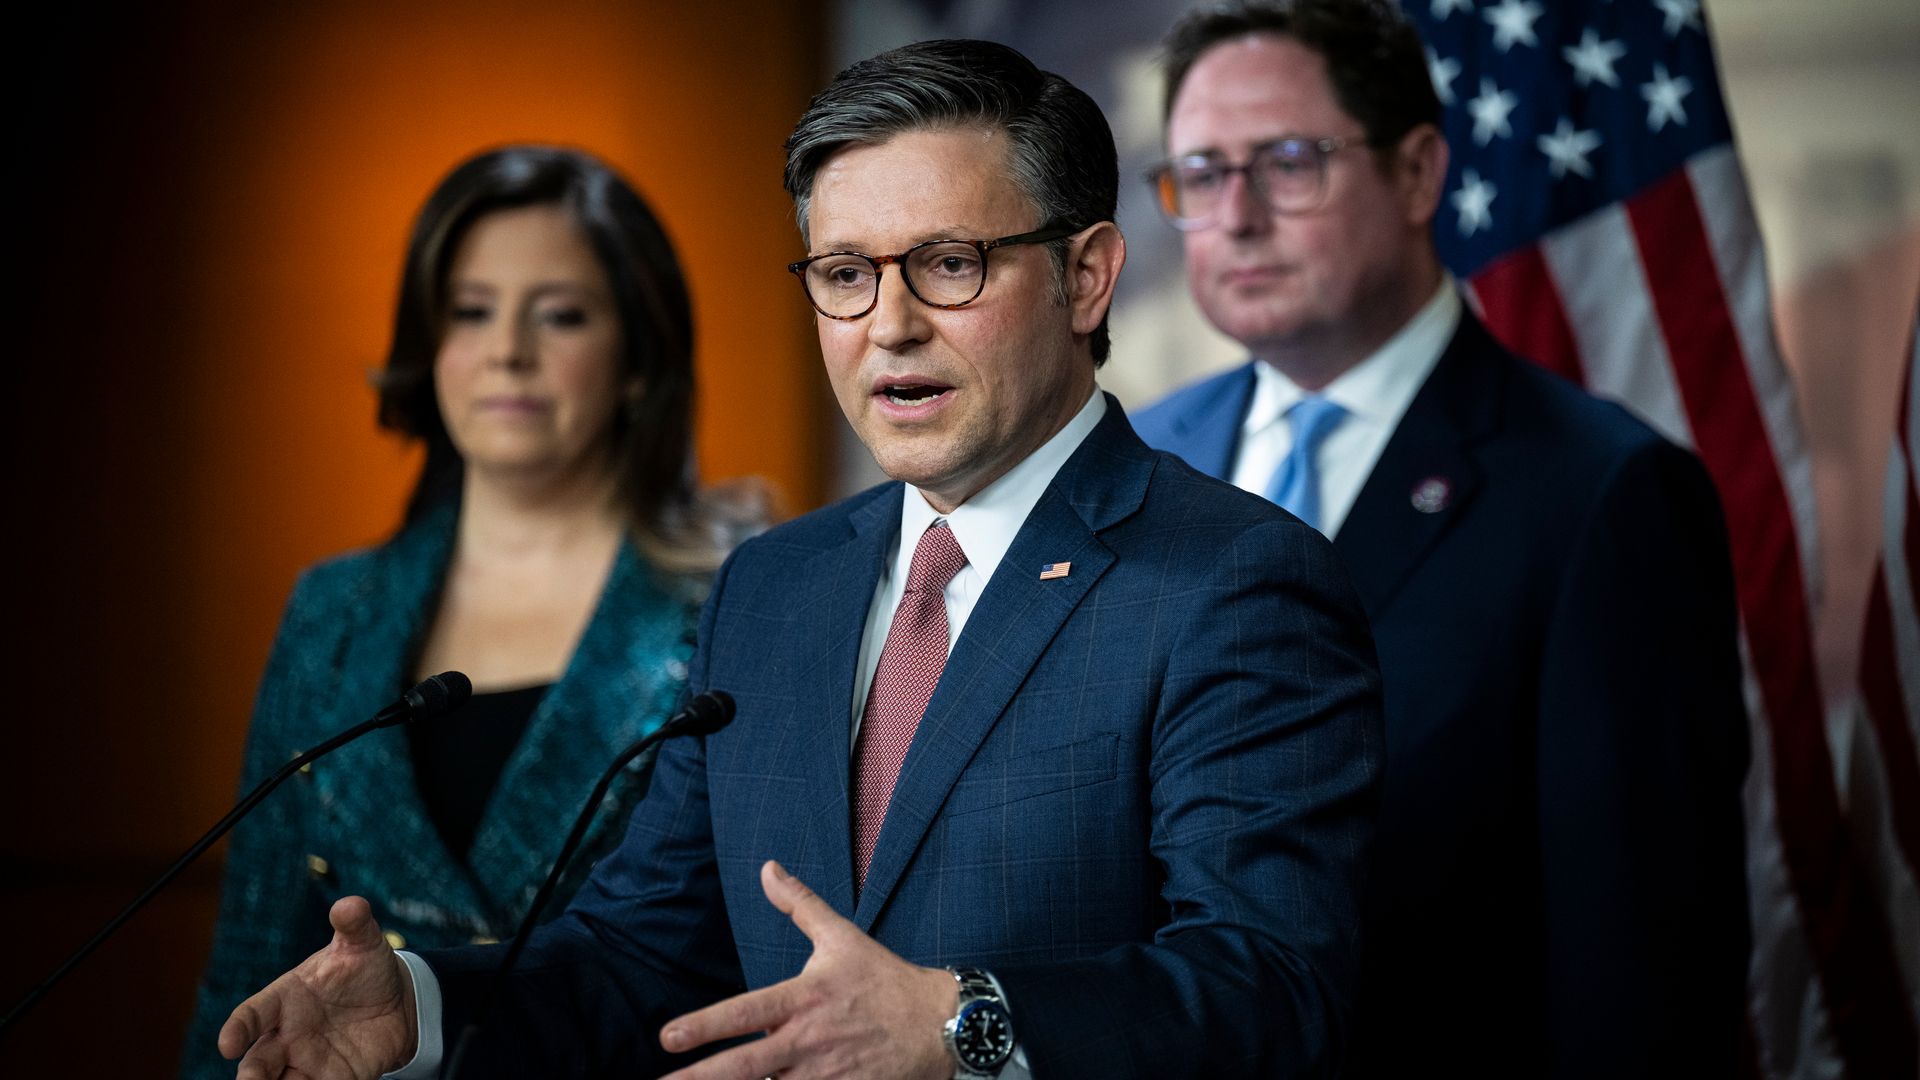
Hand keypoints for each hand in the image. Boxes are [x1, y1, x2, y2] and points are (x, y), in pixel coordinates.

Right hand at [219, 896, 418, 1079]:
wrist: (396, 1000)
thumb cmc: (364, 968)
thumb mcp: (363, 943)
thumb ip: (354, 924)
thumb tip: (351, 905)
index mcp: (285, 998)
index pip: (253, 1013)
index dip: (238, 1027)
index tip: (228, 1042)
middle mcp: (287, 1035)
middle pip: (258, 1059)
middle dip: (251, 1074)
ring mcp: (306, 1061)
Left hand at [658, 861, 957, 1079]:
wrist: (939, 1025)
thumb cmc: (885, 979)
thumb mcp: (842, 936)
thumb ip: (799, 904)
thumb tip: (767, 868)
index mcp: (805, 998)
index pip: (746, 1012)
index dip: (706, 1025)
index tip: (667, 1037)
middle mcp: (808, 1040)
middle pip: (745, 1067)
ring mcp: (824, 1075)